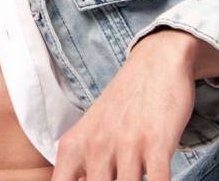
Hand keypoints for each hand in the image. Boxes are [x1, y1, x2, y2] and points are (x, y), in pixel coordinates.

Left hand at [50, 28, 198, 180]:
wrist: (154, 63)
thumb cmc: (123, 104)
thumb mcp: (92, 131)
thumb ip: (83, 166)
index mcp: (74, 145)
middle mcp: (96, 145)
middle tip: (118, 178)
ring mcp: (125, 144)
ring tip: (138, 174)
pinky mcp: (156, 144)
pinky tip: (158, 179)